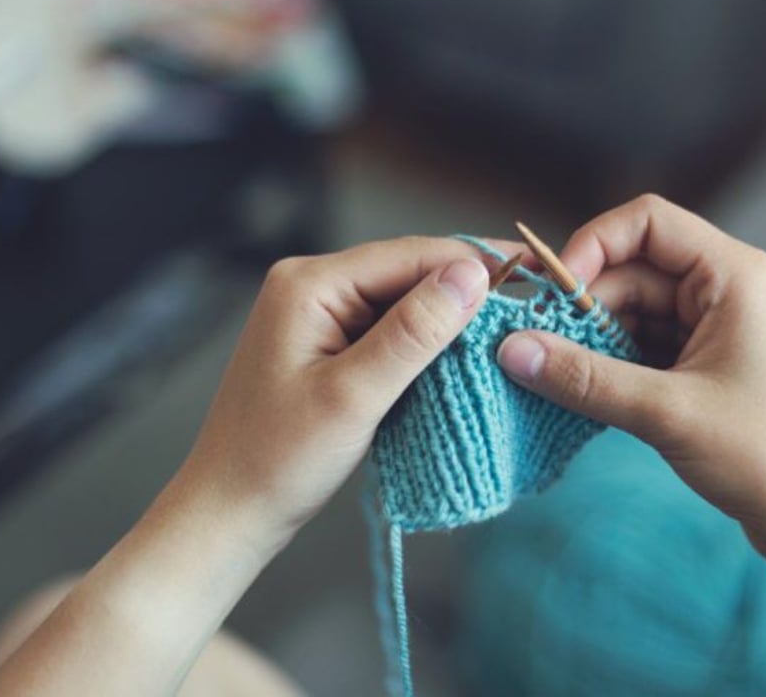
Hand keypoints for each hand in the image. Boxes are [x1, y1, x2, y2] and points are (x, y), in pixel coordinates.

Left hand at [183, 237, 502, 536]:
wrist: (229, 509)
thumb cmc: (277, 460)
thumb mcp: (353, 396)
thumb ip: (413, 333)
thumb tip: (471, 276)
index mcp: (309, 284)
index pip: (410, 256)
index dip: (475, 263)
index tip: (535, 272)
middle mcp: (312, 286)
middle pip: (408, 273)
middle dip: (466, 289)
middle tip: (532, 305)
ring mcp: (318, 315)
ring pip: (403, 302)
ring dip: (450, 317)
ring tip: (509, 328)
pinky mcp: (328, 344)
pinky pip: (388, 330)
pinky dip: (425, 343)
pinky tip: (461, 355)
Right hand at [497, 195, 765, 559]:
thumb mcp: (667, 412)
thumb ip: (584, 378)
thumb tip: (510, 349)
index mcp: (734, 275)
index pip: (647, 221)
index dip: (591, 246)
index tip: (552, 294)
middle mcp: (726, 289)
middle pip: (632, 270)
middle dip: (583, 307)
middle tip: (536, 348)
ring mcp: (716, 327)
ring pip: (633, 312)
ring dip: (593, 341)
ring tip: (554, 377)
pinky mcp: (704, 365)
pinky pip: (643, 346)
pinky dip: (611, 364)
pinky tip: (582, 391)